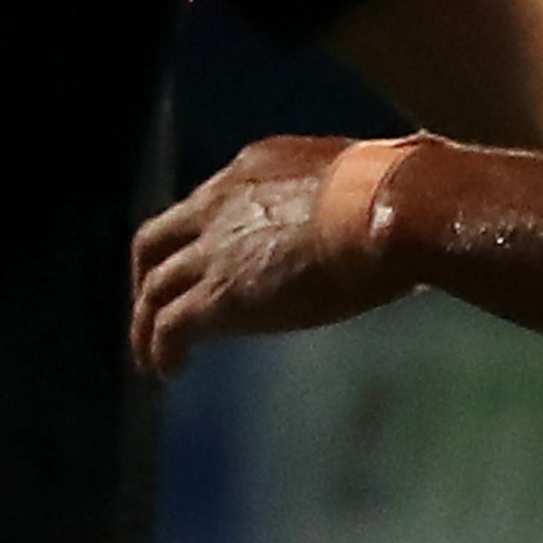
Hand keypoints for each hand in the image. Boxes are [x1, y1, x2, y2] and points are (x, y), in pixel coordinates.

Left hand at [131, 136, 419, 378]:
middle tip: (153, 306)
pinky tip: (168, 372)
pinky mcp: (220, 297)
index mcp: (251, 170)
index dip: (197, 236)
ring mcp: (214, 253)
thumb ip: (336, 197)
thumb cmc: (396, 193)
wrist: (389, 210)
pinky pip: (171, 329)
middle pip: (156, 241)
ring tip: (149, 355)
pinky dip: (161, 351)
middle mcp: (218, 206)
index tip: (202, 261)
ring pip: (155, 291)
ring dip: (146, 325)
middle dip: (148, 276)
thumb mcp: (349, 177)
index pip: (205, 204)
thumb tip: (362, 218)